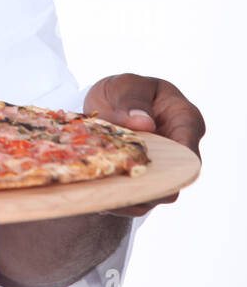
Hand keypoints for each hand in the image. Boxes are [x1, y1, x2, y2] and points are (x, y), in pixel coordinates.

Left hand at [82, 73, 203, 217]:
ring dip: (129, 196)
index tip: (149, 166)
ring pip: (155, 194)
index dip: (175, 161)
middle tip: (117, 184)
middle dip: (147, 185)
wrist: (107, 107)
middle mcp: (180, 148)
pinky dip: (117, 200)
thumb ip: (132, 99)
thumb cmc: (122, 91)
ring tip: (101, 191)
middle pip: (175, 178)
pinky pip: (137, 201)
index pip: (189, 144)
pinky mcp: (147, 184)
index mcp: (184, 118)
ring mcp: (164, 169)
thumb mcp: (124, 85)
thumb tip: (144, 122)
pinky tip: (97, 195)